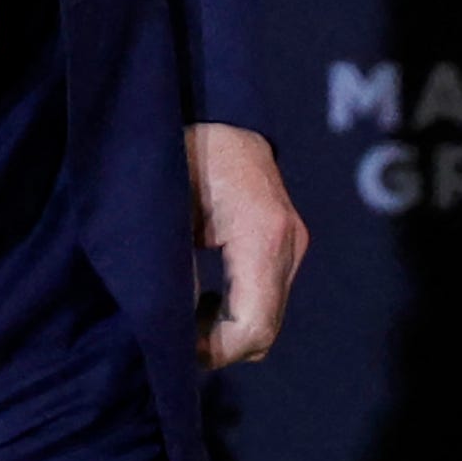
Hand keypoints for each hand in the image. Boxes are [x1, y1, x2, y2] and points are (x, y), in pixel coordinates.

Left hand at [189, 123, 305, 368]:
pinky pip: (269, 299)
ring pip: (269, 320)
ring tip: (186, 319)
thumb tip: (176, 328)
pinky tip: (207, 301)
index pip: (253, 325)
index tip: (175, 348)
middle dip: (219, 346)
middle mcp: (289, 242)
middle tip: (174, 340)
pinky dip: (240, 313)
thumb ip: (175, 272)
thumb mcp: (167, 213)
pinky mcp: (289, 243)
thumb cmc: (181, 151)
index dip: (214, 350)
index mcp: (262, 233)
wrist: (215, 110)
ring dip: (230, 332)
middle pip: (265, 330)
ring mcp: (294, 243)